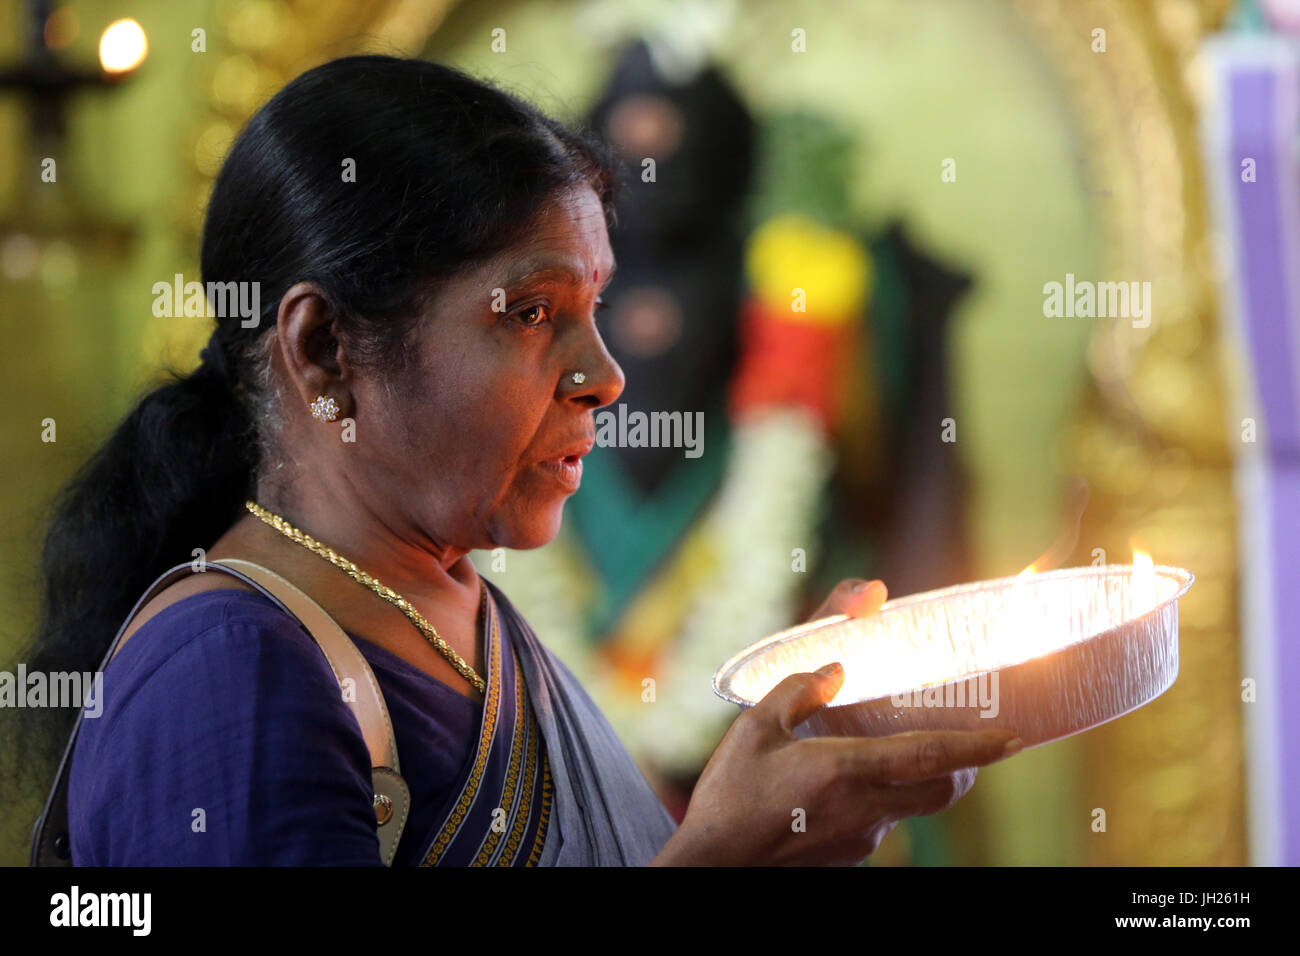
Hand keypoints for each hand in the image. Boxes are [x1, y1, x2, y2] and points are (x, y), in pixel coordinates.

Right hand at [653, 578, 1021, 865]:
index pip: (930, 757)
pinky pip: (880, 819)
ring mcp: (860, 835)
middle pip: (941, 790)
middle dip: (966, 768)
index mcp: (845, 769)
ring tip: (898, 753)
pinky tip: (846, 783)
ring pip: (912, 805)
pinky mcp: (848, 852)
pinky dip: (882, 797)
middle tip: (972, 743)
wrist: (714, 864)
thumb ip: (798, 690)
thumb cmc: (730, 796)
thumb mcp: (753, 728)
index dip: (977, 747)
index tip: (1013, 738)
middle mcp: (864, 807)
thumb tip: (834, 669)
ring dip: (919, 780)